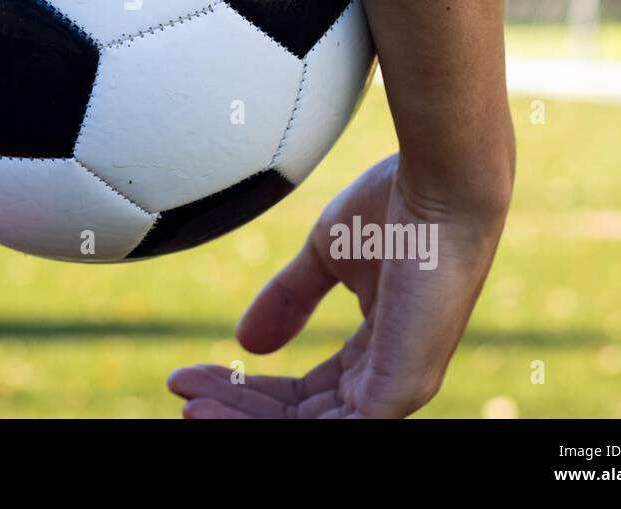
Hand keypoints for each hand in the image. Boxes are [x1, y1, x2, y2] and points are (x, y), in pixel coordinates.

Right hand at [167, 153, 509, 417]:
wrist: (438, 186)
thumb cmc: (398, 207)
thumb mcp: (325, 256)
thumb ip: (290, 298)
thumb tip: (244, 343)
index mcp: (377, 350)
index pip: (305, 393)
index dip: (247, 392)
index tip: (193, 375)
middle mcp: (389, 378)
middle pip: (300, 417)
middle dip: (235, 411)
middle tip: (182, 395)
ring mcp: (398, 388)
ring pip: (312, 430)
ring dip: (244, 422)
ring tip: (190, 406)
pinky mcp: (401, 389)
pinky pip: (336, 433)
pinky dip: (276, 428)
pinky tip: (225, 412)